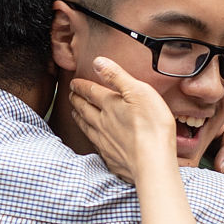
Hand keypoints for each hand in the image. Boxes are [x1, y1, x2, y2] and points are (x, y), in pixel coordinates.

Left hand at [69, 56, 176, 182]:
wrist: (152, 162)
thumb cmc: (152, 126)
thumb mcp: (138, 92)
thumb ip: (117, 76)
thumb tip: (98, 62)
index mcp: (110, 105)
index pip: (91, 92)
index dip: (81, 86)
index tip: (74, 83)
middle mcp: (103, 123)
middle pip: (85, 109)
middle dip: (77, 100)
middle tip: (71, 95)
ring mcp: (105, 142)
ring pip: (86, 127)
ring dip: (79, 118)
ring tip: (74, 113)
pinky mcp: (111, 158)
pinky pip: (95, 145)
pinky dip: (89, 138)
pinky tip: (91, 138)